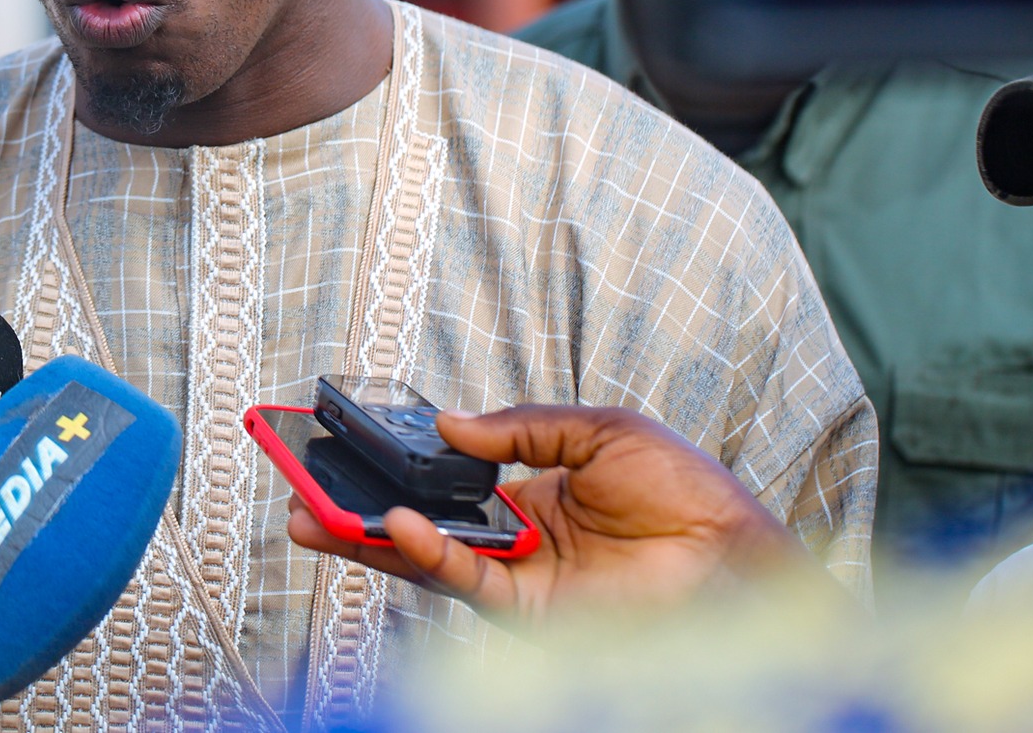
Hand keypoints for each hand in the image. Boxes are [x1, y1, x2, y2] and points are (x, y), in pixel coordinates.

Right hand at [287, 404, 812, 626]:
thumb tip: (450, 422)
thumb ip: (522, 429)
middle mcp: (516, 538)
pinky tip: (396, 529)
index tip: (346, 443)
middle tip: (297, 487)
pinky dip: (426, 556)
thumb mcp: (599, 431)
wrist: (736, 553)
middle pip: (416, 524)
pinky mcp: (530, 610)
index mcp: (532, 492)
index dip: (397, 465)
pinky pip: (463, 582)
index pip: (446, 479)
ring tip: (314, 513)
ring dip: (366, 538)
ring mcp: (519, 577)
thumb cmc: (686, 491)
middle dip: (353, 510)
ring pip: (422, 561)